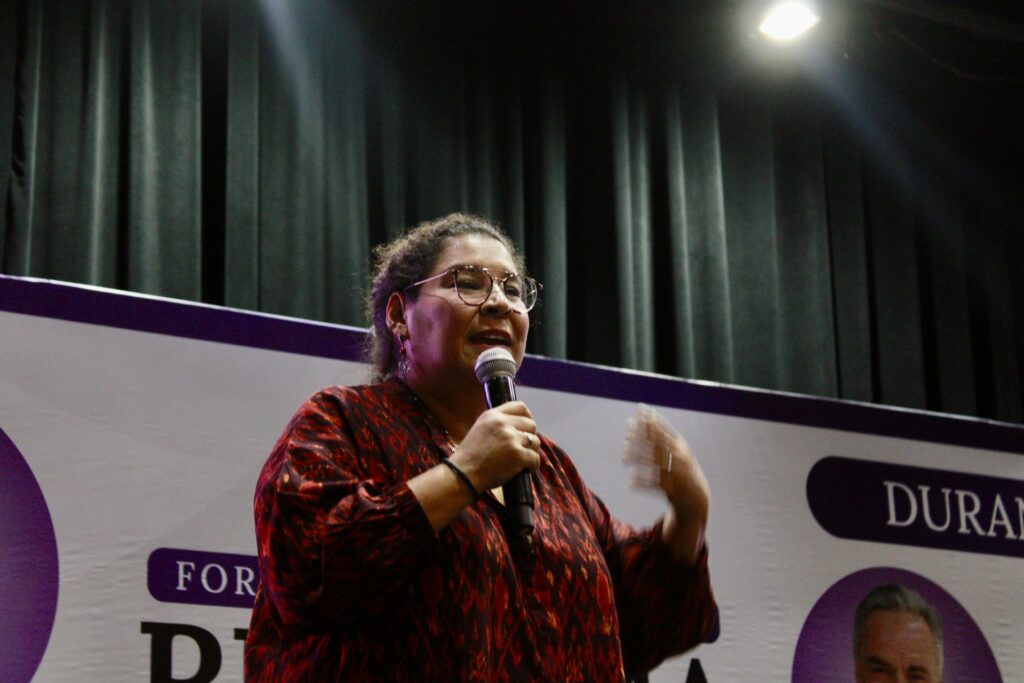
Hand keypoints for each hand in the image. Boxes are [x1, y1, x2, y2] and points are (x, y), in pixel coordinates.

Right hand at [452, 401, 541, 491]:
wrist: (463, 475)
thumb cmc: (469, 457)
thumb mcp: (480, 429)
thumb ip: (498, 424)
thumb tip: (519, 426)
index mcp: (493, 415)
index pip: (520, 407)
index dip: (527, 418)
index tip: (526, 428)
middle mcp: (503, 423)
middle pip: (531, 424)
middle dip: (530, 437)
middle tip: (523, 449)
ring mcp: (511, 439)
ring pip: (535, 442)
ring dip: (531, 452)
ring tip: (522, 461)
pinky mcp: (518, 455)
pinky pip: (535, 459)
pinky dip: (532, 466)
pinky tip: (525, 470)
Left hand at [624, 405, 709, 562]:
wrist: (697, 497)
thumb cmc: (684, 469)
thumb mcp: (678, 451)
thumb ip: (664, 436)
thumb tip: (648, 418)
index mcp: (681, 448)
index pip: (664, 431)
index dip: (651, 421)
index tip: (639, 410)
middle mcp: (681, 459)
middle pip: (658, 445)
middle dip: (643, 437)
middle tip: (627, 431)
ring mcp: (677, 474)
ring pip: (655, 464)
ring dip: (639, 459)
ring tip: (623, 456)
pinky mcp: (672, 490)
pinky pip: (654, 484)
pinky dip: (642, 482)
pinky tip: (630, 480)